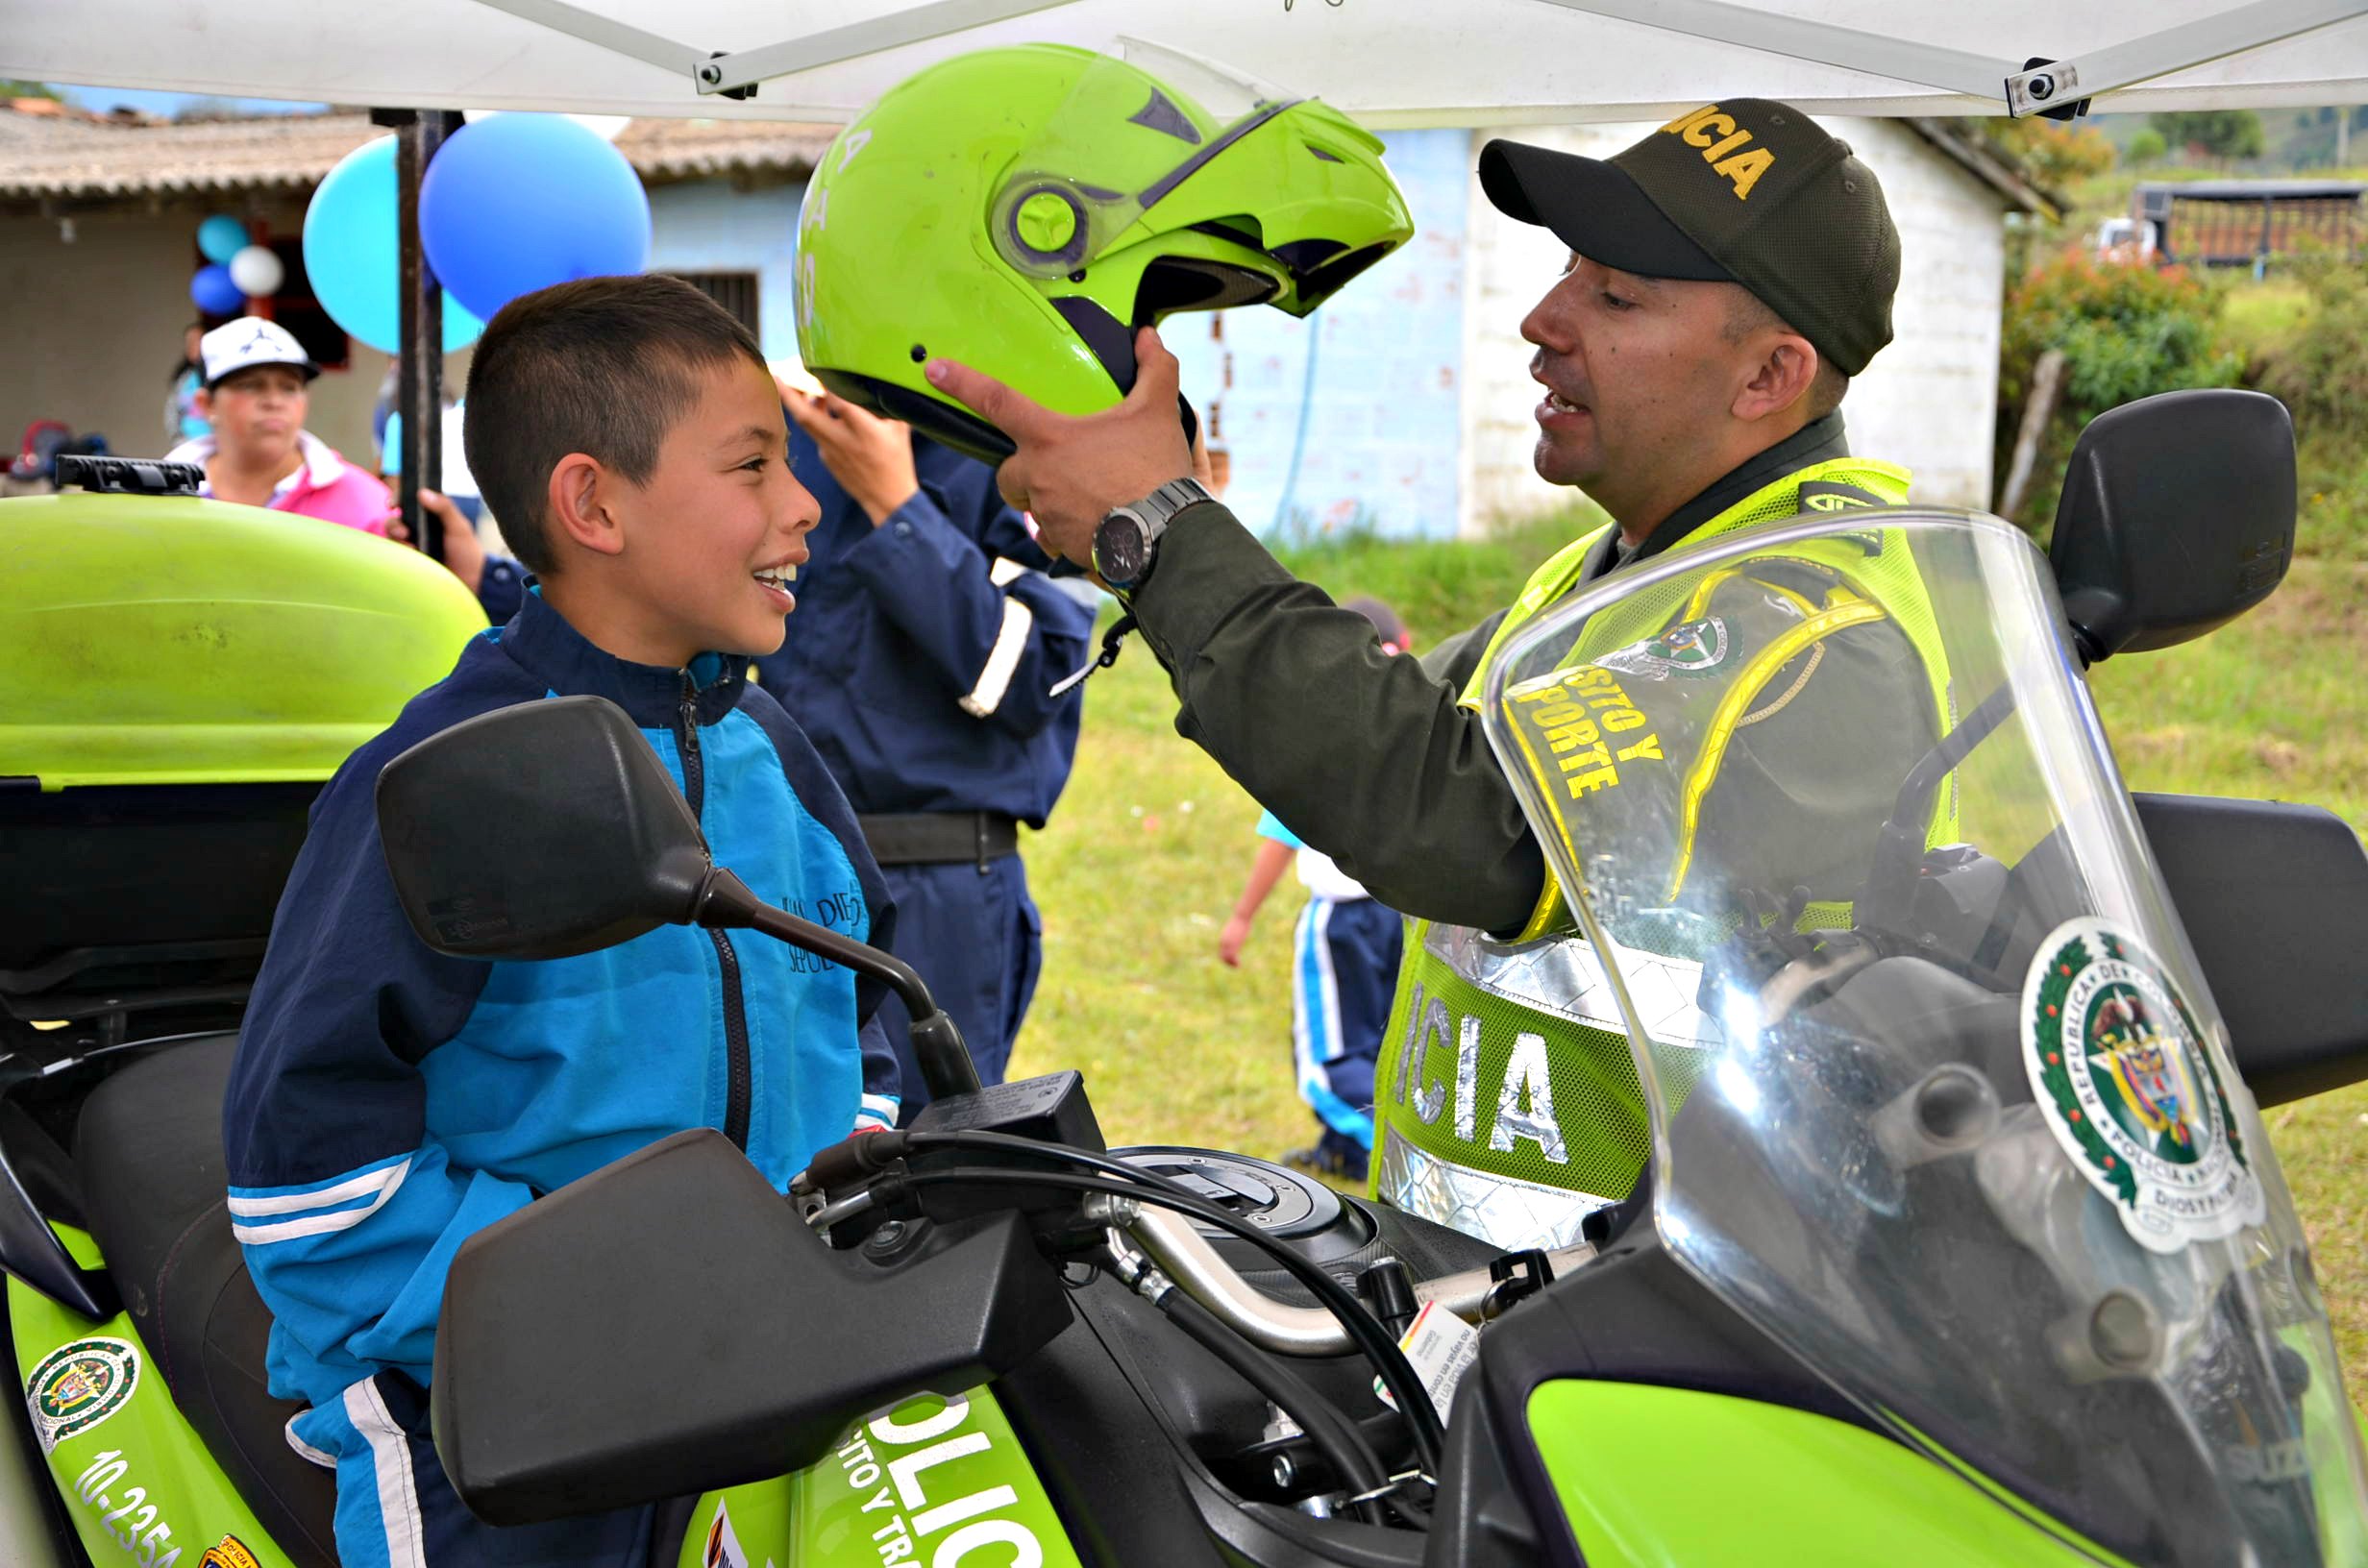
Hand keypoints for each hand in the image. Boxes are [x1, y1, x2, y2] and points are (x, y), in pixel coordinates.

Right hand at [386, 488, 484, 593]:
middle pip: (395, 520)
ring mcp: (412, 544)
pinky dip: (400, 554)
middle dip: (393, 524)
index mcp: (429, 515)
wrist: (470, 580)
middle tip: (403, 532)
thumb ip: (445, 508)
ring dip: (396, 540)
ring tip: (412, 547)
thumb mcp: (459, 527)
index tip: (393, 504)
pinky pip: (395, 555)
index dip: (397, 499)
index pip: (408, 501)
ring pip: (392, 537)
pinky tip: (414, 556)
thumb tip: (423, 493)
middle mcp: (417, 528)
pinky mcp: (409, 560)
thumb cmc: (467, 551)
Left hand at [782, 381, 918, 525]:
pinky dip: (815, 421)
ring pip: (807, 424)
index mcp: (863, 429)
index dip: (824, 383)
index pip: (836, 400)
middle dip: (788, 394)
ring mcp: (830, 451)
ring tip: (798, 389)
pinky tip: (821, 412)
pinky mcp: (826, 459)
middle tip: (776, 376)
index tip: (817, 367)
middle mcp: (842, 439)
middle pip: (805, 415)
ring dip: (799, 405)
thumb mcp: (899, 429)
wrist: (888, 499)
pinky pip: (817, 435)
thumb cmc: (897, 462)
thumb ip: (885, 406)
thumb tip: (875, 384)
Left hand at [926, 327, 1194, 567]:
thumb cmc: (1155, 472)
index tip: (934, 369)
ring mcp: (1045, 514)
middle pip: (1007, 473)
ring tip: (1087, 497)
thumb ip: (1153, 370)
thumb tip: (1150, 338)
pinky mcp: (1060, 543)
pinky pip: (1051, 537)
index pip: (996, 401)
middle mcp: (1037, 476)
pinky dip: (1067, 531)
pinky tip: (1095, 524)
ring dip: (1047, 501)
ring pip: (1031, 505)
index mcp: (1050, 438)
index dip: (962, 382)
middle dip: (1024, 472)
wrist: (1166, 537)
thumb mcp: (1158, 412)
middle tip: (1060, 469)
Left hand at [1218, 913, 1251, 967]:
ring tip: (1237, 967)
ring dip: (1231, 964)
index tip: (1231, 962)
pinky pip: (1232, 957)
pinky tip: (1239, 965)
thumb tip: (1237, 936)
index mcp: (1223, 939)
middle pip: (1222, 956)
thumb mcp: (1235, 930)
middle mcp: (1223, 942)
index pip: (1221, 952)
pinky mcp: (1233, 945)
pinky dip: (1235, 962)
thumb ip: (1234, 935)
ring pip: (1227, 958)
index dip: (1225, 958)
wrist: (1240, 918)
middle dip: (1227, 963)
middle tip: (1234, 966)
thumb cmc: (1240, 922)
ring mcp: (1228, 944)